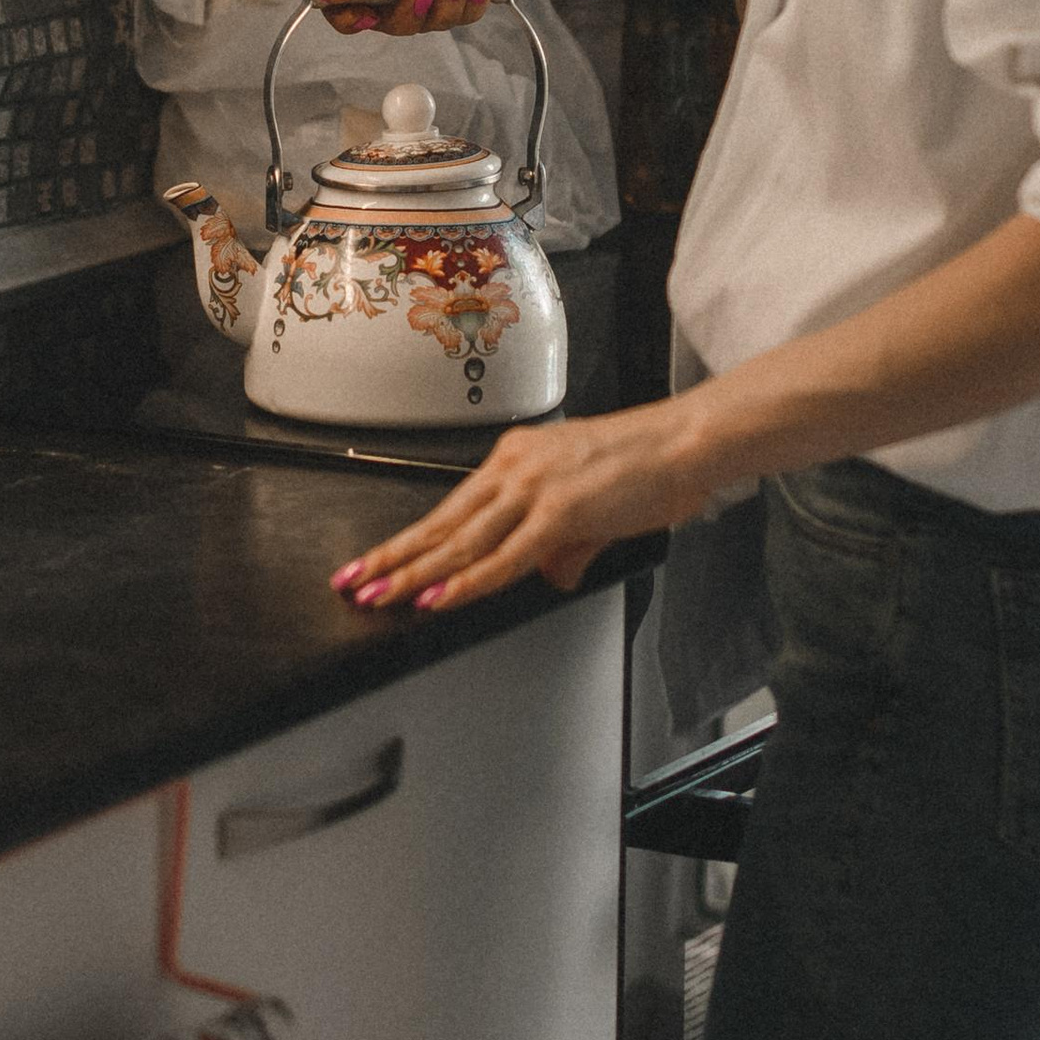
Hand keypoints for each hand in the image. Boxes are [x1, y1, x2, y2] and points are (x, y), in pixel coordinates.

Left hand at [329, 401, 715, 613]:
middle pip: (442, 523)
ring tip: (379, 594)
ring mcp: (535, 488)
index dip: (410, 540)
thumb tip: (551, 575)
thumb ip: (564, 545)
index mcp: (517, 457)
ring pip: (460, 541)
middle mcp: (515, 467)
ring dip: (414, 572)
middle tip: (352, 580)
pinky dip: (466, 581)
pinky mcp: (560, 512)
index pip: (451, 508)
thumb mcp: (593, 508)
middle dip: (393, 557)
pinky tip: (437, 598)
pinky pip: (503, 557)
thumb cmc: (649, 466)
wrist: (687, 441)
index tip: (376, 560)